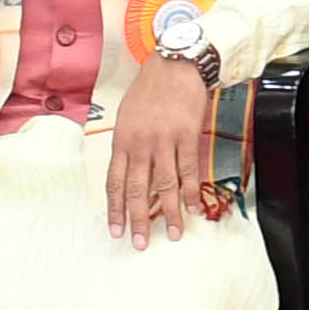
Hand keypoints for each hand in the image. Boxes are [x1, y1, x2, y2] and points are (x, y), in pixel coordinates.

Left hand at [105, 54, 228, 246]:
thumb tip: (129, 173)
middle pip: (136, 189)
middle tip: (141, 244)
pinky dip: (192, 191)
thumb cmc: (150, 90)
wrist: (175, 65)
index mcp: (122, 141)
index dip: (115, 210)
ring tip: (175, 234)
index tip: (116, 231)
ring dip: (169, 212)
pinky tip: (194, 208)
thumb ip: (127, 145)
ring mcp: (164, 141)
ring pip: (164, 184)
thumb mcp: (127, 117)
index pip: (114, 183)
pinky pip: (189, 170)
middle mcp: (140, 144)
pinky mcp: (186, 135)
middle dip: (138, 220)